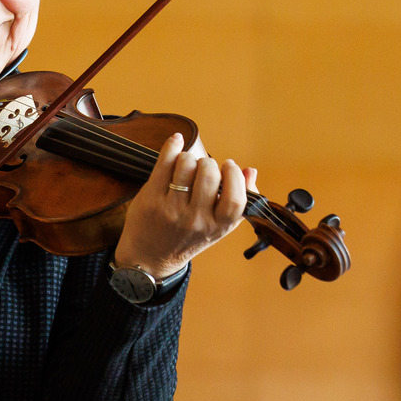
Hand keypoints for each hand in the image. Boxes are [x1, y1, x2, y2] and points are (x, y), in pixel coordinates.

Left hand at [114, 134, 257, 278]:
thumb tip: (251, 171)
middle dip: (208, 163)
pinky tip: (176, 143)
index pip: (235, 198)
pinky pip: (164, 162)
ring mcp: (172, 209)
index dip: (234, 176)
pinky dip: (173, 146)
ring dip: (189, 157)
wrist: (149, 257)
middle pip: (209, 174)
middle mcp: (195, 220)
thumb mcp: (218, 228)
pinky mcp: (152, 198)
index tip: (229, 167)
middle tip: (203, 168)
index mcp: (217, 226)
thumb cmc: (186, 239)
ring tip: (187, 166)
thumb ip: (238, 203)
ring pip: (187, 164)